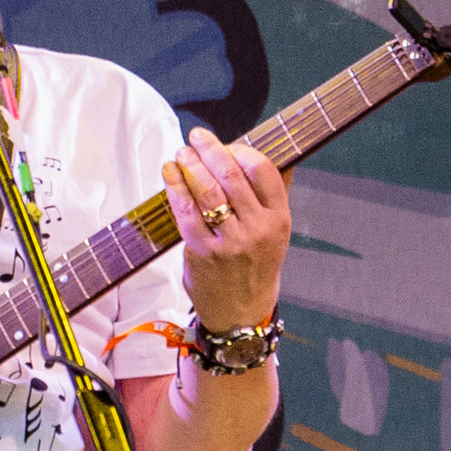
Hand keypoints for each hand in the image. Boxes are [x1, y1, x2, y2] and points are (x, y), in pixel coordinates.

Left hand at [160, 126, 287, 331]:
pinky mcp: (203, 253)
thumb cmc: (257, 267)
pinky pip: (186, 213)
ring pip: (207, 192)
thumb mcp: (276, 232)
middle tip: (197, 137)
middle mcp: (257, 229)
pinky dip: (175, 188)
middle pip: (231, 176)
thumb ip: (275, 194)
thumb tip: (281, 153)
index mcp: (279, 219)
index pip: (263, 171)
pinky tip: (170, 174)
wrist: (242, 313)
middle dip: (210, 150)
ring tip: (182, 153)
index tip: (228, 144)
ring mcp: (230, 242)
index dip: (242, 150)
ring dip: (190, 165)